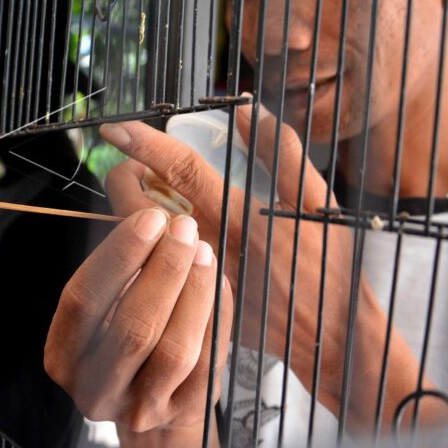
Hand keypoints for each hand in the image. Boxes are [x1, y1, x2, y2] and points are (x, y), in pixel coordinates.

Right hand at [44, 209, 231, 447]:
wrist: (148, 410)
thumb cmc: (120, 341)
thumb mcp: (102, 313)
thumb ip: (116, 277)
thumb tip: (149, 221)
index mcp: (63, 356)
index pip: (83, 301)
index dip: (118, 256)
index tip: (149, 219)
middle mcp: (95, 391)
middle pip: (132, 327)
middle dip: (163, 269)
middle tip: (183, 228)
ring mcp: (141, 409)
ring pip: (174, 349)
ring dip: (193, 291)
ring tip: (203, 250)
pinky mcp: (183, 414)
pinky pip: (207, 363)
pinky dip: (215, 315)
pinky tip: (218, 281)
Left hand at [99, 104, 383, 408]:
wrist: (331, 338)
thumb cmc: (328, 266)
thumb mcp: (316, 201)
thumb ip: (282, 151)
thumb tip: (246, 110)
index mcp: (235, 218)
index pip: (179, 170)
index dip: (144, 143)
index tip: (115, 126)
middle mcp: (205, 250)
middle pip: (138, 207)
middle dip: (124, 177)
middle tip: (136, 165)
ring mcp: (191, 283)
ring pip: (137, 241)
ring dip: (133, 211)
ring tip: (152, 196)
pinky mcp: (188, 309)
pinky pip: (148, 272)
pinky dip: (146, 247)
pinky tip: (162, 237)